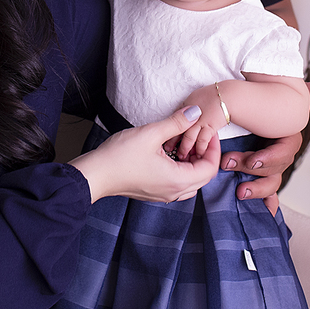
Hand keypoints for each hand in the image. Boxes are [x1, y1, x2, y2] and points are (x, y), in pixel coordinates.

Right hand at [70, 106, 219, 202]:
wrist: (95, 174)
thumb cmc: (119, 156)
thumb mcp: (151, 133)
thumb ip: (177, 122)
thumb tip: (195, 113)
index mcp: (177, 180)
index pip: (210, 168)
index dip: (214, 148)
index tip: (207, 131)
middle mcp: (174, 192)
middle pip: (203, 176)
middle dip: (205, 154)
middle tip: (199, 135)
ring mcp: (164, 195)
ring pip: (191, 181)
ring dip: (193, 163)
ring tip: (185, 143)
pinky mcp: (154, 192)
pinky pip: (178, 184)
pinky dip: (182, 169)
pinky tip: (171, 154)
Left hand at [221, 81, 309, 213]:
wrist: (235, 106)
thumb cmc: (256, 100)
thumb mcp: (272, 94)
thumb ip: (302, 93)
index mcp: (285, 137)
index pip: (285, 152)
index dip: (270, 158)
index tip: (252, 160)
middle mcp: (279, 153)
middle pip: (275, 169)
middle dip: (253, 171)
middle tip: (229, 164)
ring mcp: (269, 167)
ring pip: (271, 183)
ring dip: (257, 189)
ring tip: (238, 191)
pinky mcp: (259, 176)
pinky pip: (268, 195)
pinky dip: (268, 205)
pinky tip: (266, 214)